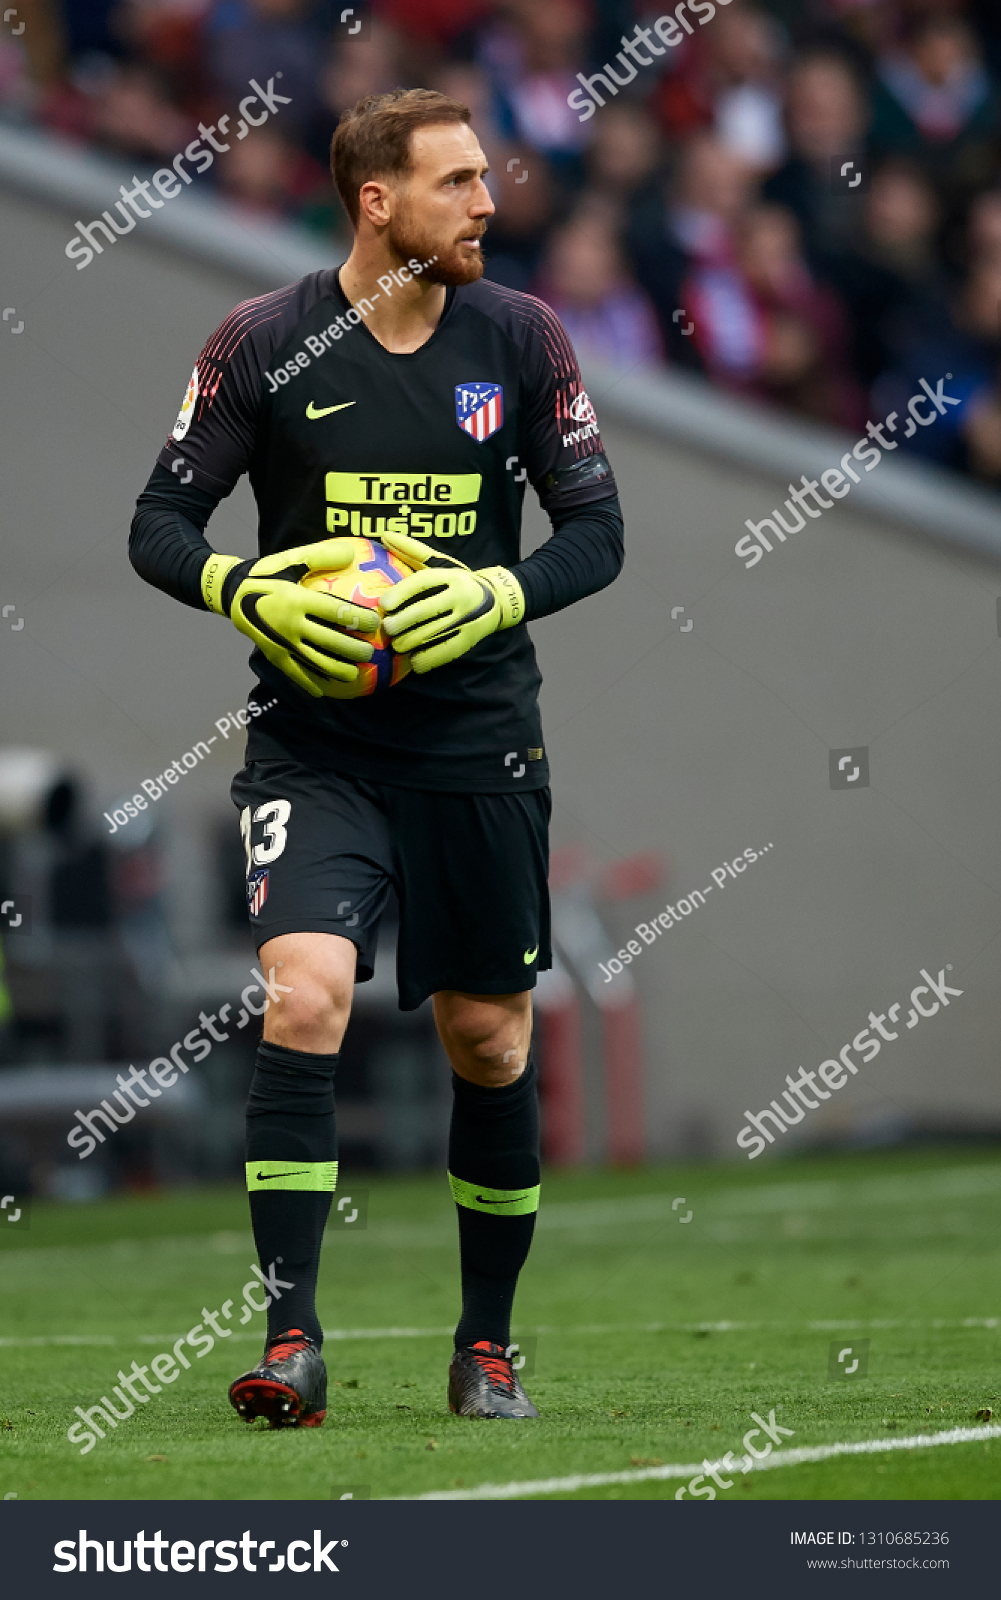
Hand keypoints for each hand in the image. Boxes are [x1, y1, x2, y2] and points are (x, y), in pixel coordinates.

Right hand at [201, 538, 376, 697]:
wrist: (231, 594)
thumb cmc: (267, 576)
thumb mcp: (290, 560)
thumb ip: (320, 556)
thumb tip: (352, 552)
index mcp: (297, 599)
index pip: (336, 612)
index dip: (359, 619)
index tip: (375, 623)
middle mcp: (290, 624)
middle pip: (331, 641)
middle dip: (355, 650)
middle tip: (370, 653)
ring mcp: (281, 643)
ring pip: (316, 662)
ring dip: (338, 670)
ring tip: (355, 674)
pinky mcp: (273, 655)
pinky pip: (295, 674)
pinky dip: (310, 684)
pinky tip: (325, 691)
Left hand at [378, 530, 523, 673]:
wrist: (499, 600)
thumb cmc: (459, 582)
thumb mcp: (441, 564)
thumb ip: (413, 551)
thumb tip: (385, 535)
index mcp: (451, 576)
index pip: (422, 582)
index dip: (400, 594)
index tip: (383, 605)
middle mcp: (461, 596)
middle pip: (426, 610)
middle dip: (402, 622)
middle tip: (387, 629)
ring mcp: (468, 619)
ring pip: (434, 633)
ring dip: (411, 642)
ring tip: (396, 646)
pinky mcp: (470, 639)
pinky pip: (446, 651)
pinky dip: (428, 659)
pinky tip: (414, 661)